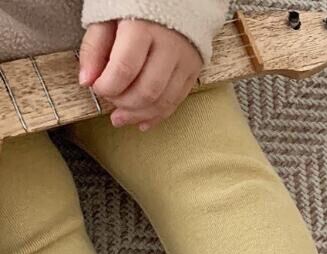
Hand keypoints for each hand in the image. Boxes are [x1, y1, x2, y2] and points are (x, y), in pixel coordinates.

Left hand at [79, 19, 201, 130]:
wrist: (174, 0)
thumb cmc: (135, 7)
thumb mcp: (106, 17)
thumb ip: (94, 48)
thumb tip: (87, 81)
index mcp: (143, 28)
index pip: (124, 70)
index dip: (108, 87)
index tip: (97, 87)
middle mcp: (169, 46)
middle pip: (147, 91)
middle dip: (123, 103)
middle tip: (110, 101)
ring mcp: (184, 61)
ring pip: (163, 101)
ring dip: (139, 114)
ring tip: (121, 118)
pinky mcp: (193, 71)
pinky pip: (176, 101)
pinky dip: (157, 115)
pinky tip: (142, 121)